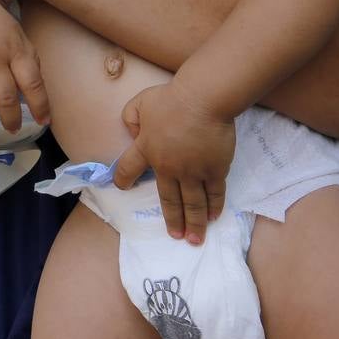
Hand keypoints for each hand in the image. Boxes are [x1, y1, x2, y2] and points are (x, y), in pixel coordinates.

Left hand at [112, 82, 235, 245]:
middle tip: (174, 235)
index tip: (124, 188)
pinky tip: (213, 217)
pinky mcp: (214, 170)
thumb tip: (133, 133)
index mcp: (145, 150)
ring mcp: (192, 172)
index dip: (124, 180)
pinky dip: (213, 207)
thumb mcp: (139, 103)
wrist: (203, 99)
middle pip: (167, 199)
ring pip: (192, 204)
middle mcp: (167, 167)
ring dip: (193, 223)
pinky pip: (213, 193)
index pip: (128, 170)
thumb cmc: (171, 98)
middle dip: (171, 219)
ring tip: (193, 239)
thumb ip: (130, 118)